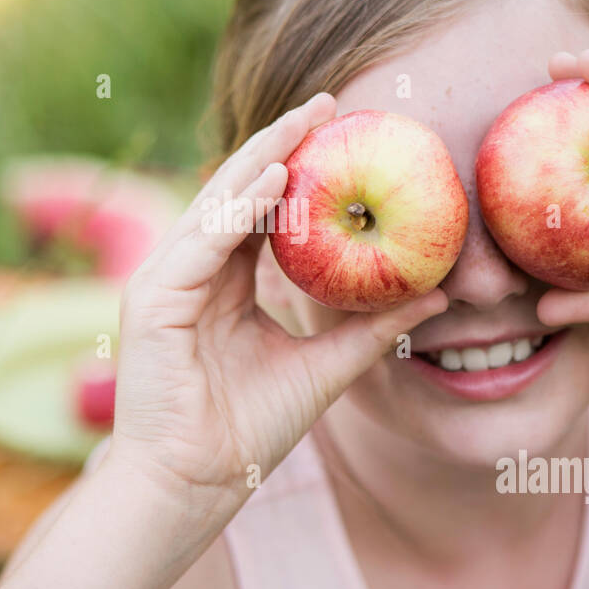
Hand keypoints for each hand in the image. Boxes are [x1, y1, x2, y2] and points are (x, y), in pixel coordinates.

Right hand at [104, 92, 447, 542]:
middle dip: (282, 142)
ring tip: (308, 120)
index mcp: (220, 283)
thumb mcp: (323, 369)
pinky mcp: (154, 297)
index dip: (299, 168)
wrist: (194, 486)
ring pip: (219, 201)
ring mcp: (167, 280)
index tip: (344, 132)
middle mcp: (191, 271)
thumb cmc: (246, 433)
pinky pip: (203, 238)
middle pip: (238, 191)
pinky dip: (240, 205)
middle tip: (329, 102)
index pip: (260, 210)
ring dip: (263, 156)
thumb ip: (371, 330)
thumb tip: (434, 297)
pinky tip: (278, 175)